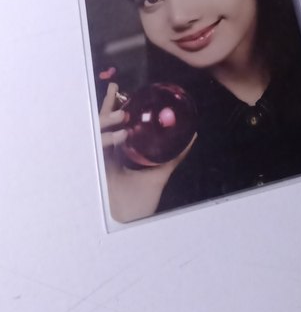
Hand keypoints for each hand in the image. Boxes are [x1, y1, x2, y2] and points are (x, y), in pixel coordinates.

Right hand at [99, 83, 195, 222]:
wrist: (132, 223)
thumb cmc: (141, 202)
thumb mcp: (161, 172)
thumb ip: (174, 155)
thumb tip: (192, 135)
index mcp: (115, 153)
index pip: (110, 125)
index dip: (112, 106)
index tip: (118, 89)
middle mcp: (105, 155)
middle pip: (100, 124)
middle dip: (106, 106)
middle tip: (116, 91)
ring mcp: (99, 162)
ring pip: (97, 133)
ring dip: (108, 121)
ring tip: (122, 116)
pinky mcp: (97, 172)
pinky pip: (98, 150)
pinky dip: (108, 140)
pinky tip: (121, 135)